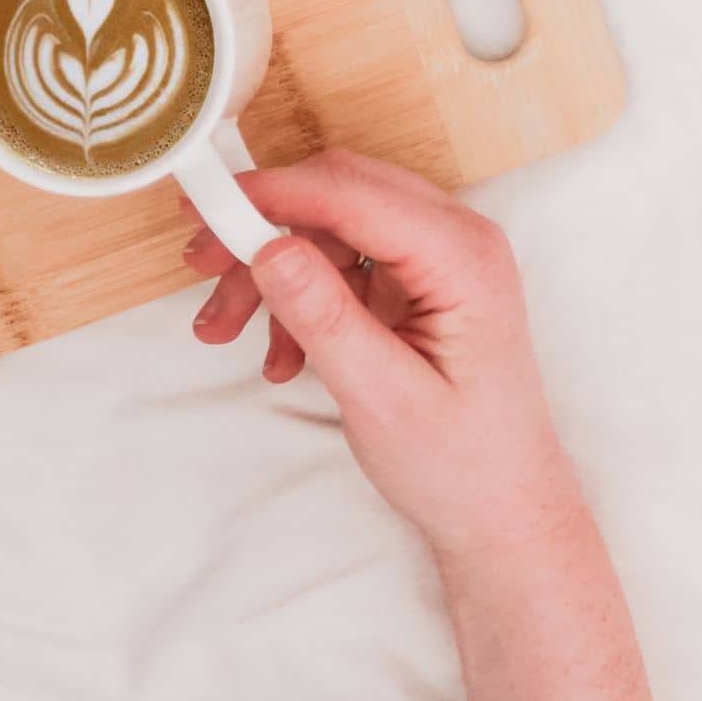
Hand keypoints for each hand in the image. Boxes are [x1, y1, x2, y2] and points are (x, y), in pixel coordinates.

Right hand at [183, 151, 583, 563]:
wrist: (500, 508)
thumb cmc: (460, 464)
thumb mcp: (381, 398)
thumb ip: (326, 318)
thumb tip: (270, 248)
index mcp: (464, 258)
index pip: (354, 193)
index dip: (274, 192)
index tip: (206, 205)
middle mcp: (457, 240)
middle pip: (339, 196)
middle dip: (264, 229)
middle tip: (201, 266)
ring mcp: (439, 258)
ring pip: (332, 229)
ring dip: (273, 271)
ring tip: (224, 330)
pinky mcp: (419, 282)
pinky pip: (343, 263)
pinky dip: (300, 297)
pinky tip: (281, 355)